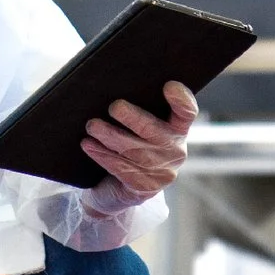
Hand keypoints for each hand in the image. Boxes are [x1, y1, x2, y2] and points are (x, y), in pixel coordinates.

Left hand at [81, 80, 195, 206]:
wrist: (116, 191)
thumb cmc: (128, 148)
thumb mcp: (138, 129)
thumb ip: (138, 110)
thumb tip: (115, 84)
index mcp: (178, 130)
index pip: (187, 112)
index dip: (181, 100)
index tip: (169, 86)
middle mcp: (175, 152)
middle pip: (155, 131)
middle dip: (134, 118)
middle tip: (114, 107)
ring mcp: (162, 173)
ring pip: (133, 150)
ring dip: (110, 136)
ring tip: (91, 125)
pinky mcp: (144, 188)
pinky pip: (121, 168)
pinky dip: (102, 155)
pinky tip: (88, 144)